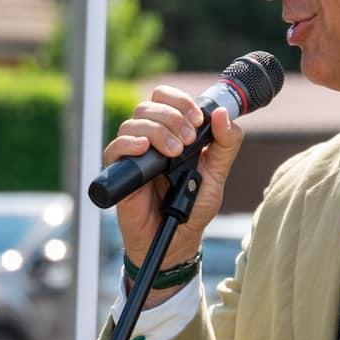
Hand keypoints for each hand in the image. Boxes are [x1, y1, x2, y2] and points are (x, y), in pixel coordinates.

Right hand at [101, 85, 245, 301]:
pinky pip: (114, 148)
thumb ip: (225, 145)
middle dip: (172, 117)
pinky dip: (129, 144)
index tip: (196, 119)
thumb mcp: (217, 175)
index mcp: (172, 133)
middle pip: (148, 105)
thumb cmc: (193, 209)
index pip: (165, 98)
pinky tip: (144, 150)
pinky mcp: (120, 173)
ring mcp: (133, 155)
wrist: (177, 241)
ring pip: (132, 123)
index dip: (180, 101)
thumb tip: (222, 113)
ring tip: (173, 153)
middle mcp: (150, 140)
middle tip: (188, 141)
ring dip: (157, 131)